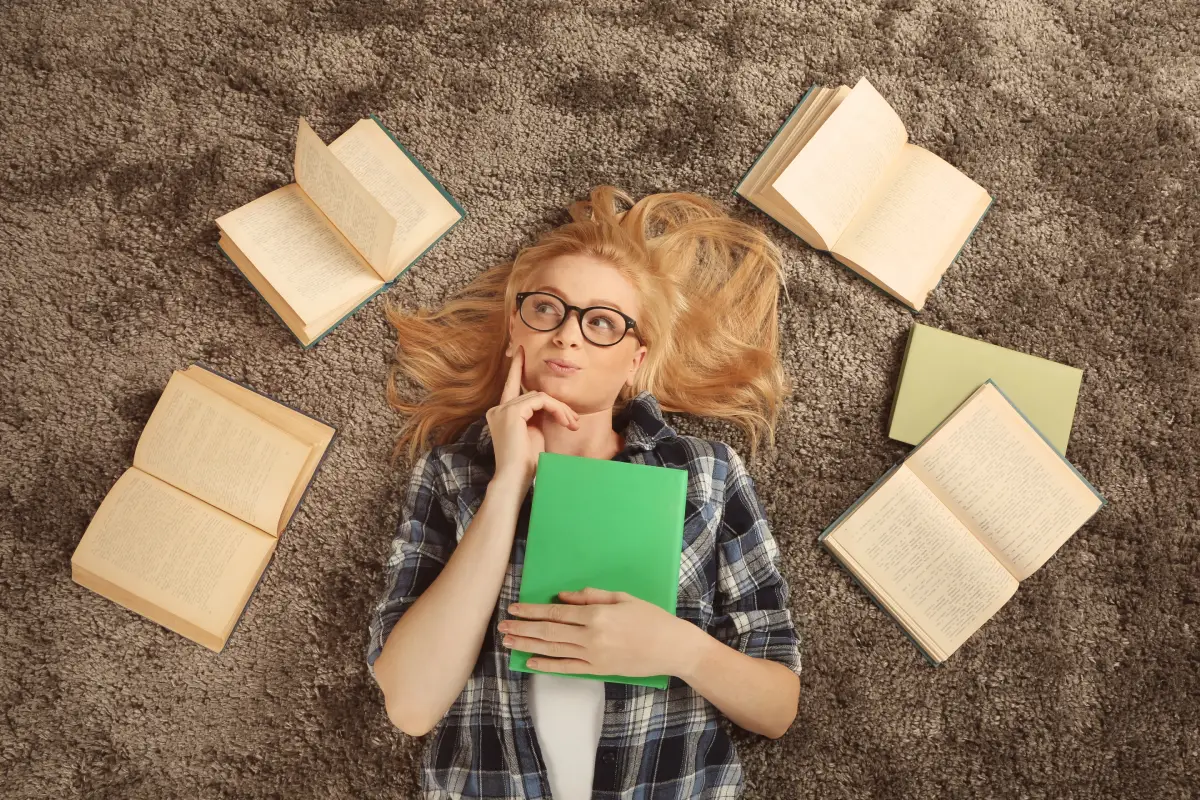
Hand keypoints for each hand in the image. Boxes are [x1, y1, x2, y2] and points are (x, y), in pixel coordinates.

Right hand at [486, 343, 578, 489]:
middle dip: (558, 405)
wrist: (515, 478)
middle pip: (533, 393)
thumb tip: (551, 404)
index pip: (511, 385)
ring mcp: (503, 409)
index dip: (517, 368)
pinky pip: (542, 400)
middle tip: (574, 421)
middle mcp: (498, 409)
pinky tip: (566, 422)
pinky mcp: (512, 411)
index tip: (520, 351)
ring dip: (561, 410)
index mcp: (501, 414)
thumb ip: (536, 415)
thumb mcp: (534, 433)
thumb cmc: (526, 463)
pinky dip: (558, 409)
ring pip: (540, 396)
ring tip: (573, 425)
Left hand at [499, 587, 699, 678]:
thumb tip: (562, 596)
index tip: (514, 608)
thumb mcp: (623, 598)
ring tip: (509, 641)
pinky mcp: (598, 669)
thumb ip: (590, 596)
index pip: (556, 612)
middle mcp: (591, 635)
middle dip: (523, 627)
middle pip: (549, 631)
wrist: (672, 647)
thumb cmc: (651, 618)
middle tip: (502, 626)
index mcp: (596, 614)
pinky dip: (547, 664)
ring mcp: (593, 655)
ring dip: (528, 645)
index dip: (532, 610)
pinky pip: (567, 668)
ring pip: (553, 649)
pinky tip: (531, 661)